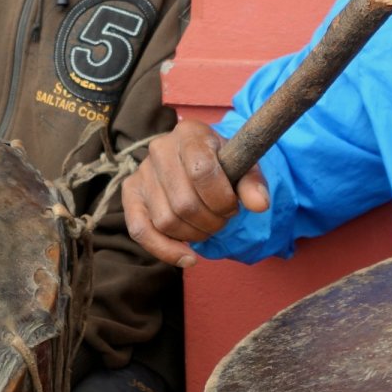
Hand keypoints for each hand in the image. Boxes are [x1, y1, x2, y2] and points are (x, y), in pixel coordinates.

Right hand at [122, 119, 269, 267]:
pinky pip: (140, 231)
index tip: (234, 207)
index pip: (201, 171)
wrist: (200, 161)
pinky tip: (188, 258)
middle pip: (184, 202)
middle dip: (211, 221)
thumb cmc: (223, 164)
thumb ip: (253, 183)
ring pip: (166, 220)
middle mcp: (160, 148)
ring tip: (207, 227)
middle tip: (223, 220)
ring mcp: (142, 171)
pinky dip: (165, 250)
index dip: (222, 199)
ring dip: (193, 235)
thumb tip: (259, 205)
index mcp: (190, 133)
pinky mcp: (131, 194)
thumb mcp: (243, 167)